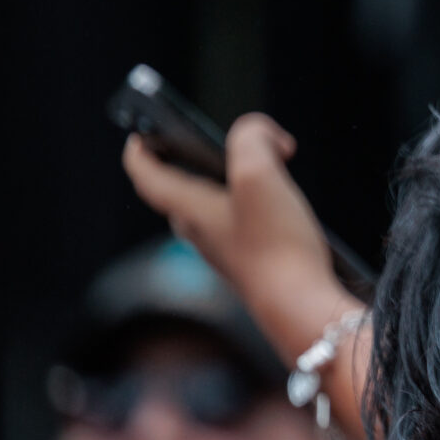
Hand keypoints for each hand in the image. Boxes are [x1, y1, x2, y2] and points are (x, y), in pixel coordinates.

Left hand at [121, 113, 354, 357]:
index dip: (139, 151)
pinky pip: (242, 223)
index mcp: (189, 208)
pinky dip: (253, 204)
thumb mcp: (258, 173)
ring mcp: (226, 249)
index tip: (138, 136)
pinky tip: (284, 202)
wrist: (300, 304)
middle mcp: (201, 231)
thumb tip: (266, 136)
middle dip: (190, 163)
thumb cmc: (275, 244)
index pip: (147, 176)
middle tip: (212, 143)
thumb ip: (252, 137)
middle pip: (180, 190)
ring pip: (213, 206)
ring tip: (266, 164)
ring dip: (229, 182)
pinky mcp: (253, 261)